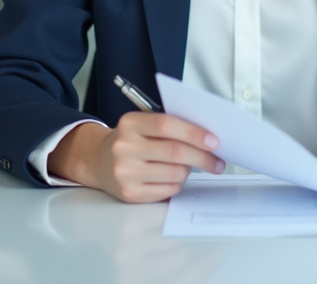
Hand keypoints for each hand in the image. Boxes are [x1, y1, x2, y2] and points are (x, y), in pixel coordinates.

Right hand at [48, 113, 223, 202]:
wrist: (98, 161)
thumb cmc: (130, 141)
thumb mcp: (142, 124)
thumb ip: (169, 126)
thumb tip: (207, 137)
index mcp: (130, 124)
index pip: (167, 125)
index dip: (194, 132)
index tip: (213, 140)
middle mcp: (124, 147)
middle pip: (175, 152)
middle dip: (203, 157)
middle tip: (218, 161)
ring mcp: (125, 172)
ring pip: (175, 173)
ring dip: (188, 171)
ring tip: (187, 166)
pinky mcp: (130, 194)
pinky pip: (168, 190)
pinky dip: (177, 183)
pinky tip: (172, 177)